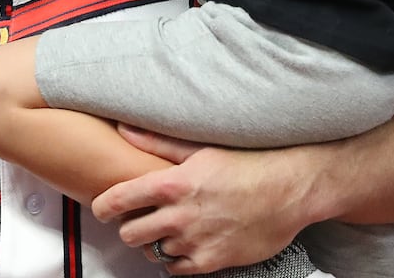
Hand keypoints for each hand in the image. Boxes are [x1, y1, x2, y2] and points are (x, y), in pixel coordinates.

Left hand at [92, 125, 318, 271]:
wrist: (289, 190)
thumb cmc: (247, 164)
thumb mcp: (199, 148)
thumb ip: (157, 143)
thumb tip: (123, 129)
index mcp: (171, 184)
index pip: (117, 200)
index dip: (104, 206)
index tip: (103, 208)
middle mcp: (179, 215)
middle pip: (129, 233)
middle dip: (129, 226)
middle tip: (139, 218)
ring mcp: (195, 241)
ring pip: (152, 252)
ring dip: (155, 242)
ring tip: (168, 228)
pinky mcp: (212, 261)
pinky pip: (177, 269)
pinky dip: (176, 260)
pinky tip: (185, 244)